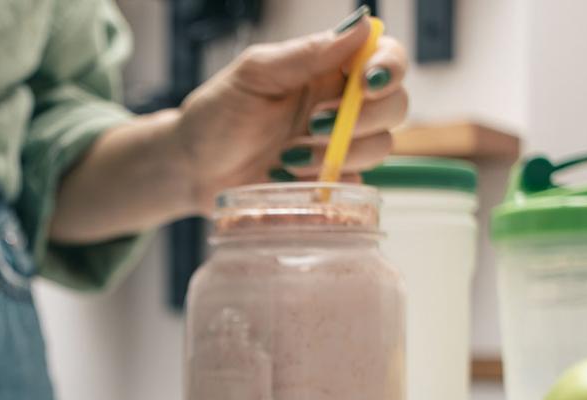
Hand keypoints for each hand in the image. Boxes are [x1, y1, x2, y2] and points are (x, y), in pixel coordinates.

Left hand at [176, 10, 407, 209]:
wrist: (191, 168)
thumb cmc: (217, 114)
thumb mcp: (254, 75)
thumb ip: (305, 53)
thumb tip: (361, 25)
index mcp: (327, 69)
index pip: (384, 57)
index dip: (388, 67)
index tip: (366, 81)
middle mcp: (340, 105)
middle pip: (395, 105)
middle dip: (364, 117)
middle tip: (313, 122)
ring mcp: (337, 146)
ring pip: (379, 147)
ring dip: (338, 152)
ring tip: (288, 156)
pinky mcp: (329, 183)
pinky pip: (356, 186)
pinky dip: (330, 183)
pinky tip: (289, 178)